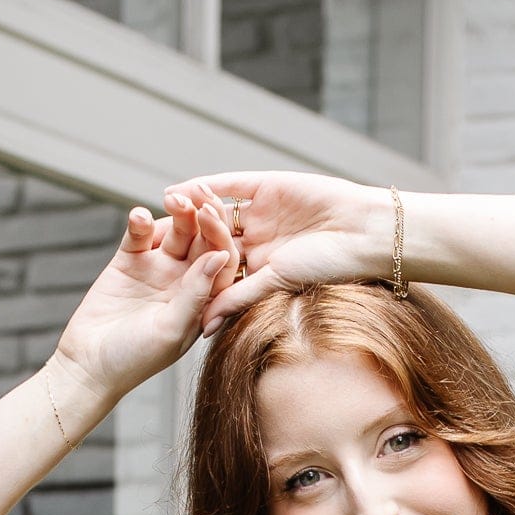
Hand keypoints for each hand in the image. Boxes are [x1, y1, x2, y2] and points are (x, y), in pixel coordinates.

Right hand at [52, 194, 244, 402]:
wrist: (90, 365)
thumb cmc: (136, 358)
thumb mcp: (171, 329)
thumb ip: (196, 293)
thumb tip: (220, 255)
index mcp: (205, 300)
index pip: (221, 262)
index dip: (220, 237)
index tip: (215, 217)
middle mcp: (186, 281)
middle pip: (202, 240)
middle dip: (203, 215)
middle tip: (200, 194)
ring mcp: (158, 269)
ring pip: (175, 231)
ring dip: (177, 213)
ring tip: (174, 199)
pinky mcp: (129, 261)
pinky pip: (139, 234)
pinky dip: (140, 222)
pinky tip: (139, 216)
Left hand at [160, 172, 391, 338]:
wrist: (361, 229)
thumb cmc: (326, 266)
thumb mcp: (274, 284)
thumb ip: (236, 299)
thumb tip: (200, 328)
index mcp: (262, 269)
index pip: (220, 274)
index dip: (193, 278)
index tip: (161, 287)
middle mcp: (260, 241)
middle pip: (214, 241)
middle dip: (186, 242)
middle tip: (153, 243)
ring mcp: (262, 213)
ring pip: (218, 212)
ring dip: (191, 211)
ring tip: (162, 211)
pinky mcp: (266, 186)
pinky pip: (230, 186)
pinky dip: (207, 186)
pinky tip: (182, 188)